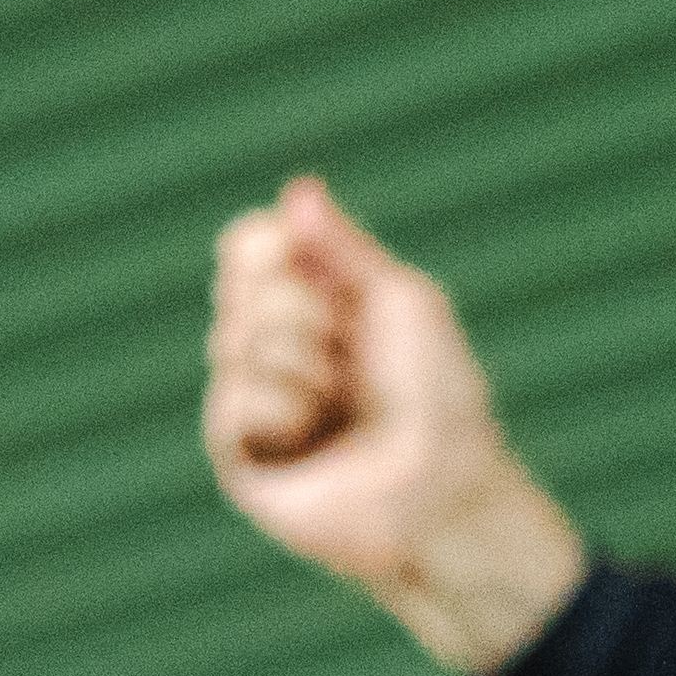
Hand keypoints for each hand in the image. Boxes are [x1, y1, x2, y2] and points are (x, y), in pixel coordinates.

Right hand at [201, 179, 588, 675]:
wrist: (443, 485)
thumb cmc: (438, 395)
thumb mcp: (399, 298)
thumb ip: (342, 243)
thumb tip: (296, 190)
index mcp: (312, 306)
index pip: (245, 247)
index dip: (267, 244)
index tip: (300, 254)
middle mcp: (276, 350)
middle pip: (236, 284)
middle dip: (299, 308)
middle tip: (349, 351)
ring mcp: (254, 402)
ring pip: (232, 338)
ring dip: (301, 362)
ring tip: (339, 403)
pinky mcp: (239, 457)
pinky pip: (232, 399)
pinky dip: (282, 410)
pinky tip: (313, 441)